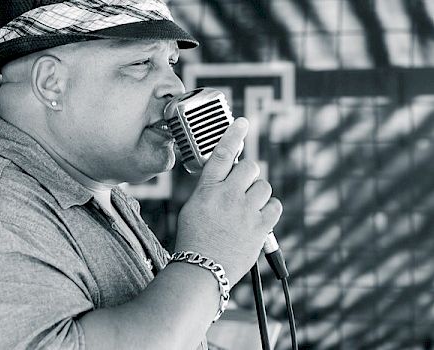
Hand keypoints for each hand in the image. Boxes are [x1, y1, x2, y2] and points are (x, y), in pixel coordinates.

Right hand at [174, 118, 282, 285]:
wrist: (202, 269)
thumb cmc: (193, 240)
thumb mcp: (192, 208)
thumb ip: (210, 190)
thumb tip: (226, 179)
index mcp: (207, 189)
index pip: (223, 153)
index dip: (234, 134)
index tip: (243, 123)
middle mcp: (228, 196)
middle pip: (250, 167)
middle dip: (248, 174)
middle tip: (243, 187)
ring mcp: (246, 211)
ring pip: (264, 186)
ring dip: (258, 193)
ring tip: (248, 207)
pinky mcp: (260, 228)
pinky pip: (275, 206)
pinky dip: (269, 209)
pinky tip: (259, 217)